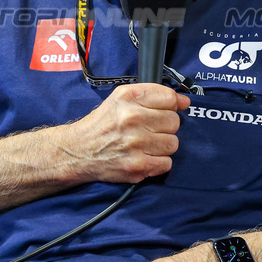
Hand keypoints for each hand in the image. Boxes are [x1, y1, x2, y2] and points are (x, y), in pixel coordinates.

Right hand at [63, 84, 189, 183]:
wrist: (77, 151)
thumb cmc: (102, 125)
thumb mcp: (121, 99)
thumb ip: (153, 95)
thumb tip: (184, 102)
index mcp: (128, 97)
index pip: (169, 98)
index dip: (170, 105)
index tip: (164, 111)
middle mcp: (131, 118)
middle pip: (174, 121)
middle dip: (164, 127)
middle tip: (148, 130)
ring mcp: (135, 143)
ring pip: (173, 143)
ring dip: (162, 146)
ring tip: (146, 145)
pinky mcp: (136, 166)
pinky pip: (166, 163)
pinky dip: (158, 163)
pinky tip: (144, 157)